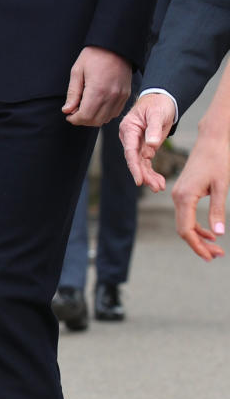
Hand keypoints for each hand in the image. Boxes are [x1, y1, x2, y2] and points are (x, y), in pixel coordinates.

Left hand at [62, 46, 131, 127]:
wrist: (116, 46)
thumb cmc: (96, 55)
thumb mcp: (77, 71)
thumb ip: (72, 93)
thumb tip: (67, 109)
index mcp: (97, 90)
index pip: (85, 116)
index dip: (74, 119)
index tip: (69, 115)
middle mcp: (111, 96)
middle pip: (95, 121)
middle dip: (82, 120)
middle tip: (75, 112)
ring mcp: (120, 97)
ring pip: (106, 119)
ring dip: (94, 118)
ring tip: (86, 107)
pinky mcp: (126, 95)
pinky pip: (115, 113)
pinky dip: (105, 114)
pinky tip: (97, 105)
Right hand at [119, 93, 176, 191]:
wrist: (162, 99)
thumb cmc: (158, 103)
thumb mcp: (157, 114)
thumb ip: (154, 129)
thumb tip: (152, 145)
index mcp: (128, 128)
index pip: (130, 150)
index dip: (134, 166)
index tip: (139, 180)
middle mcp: (129, 138)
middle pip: (135, 160)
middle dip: (144, 175)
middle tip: (155, 187)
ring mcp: (136, 143)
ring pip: (140, 164)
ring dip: (149, 177)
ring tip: (160, 187)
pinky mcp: (144, 147)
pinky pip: (146, 163)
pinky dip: (152, 173)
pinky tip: (159, 182)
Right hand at [170, 129, 229, 259]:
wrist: (211, 141)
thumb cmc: (218, 160)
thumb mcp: (221, 187)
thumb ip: (217, 211)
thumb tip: (219, 234)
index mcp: (184, 196)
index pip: (186, 230)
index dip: (197, 246)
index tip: (210, 257)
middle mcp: (177, 196)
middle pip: (184, 229)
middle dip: (200, 245)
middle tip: (218, 255)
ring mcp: (178, 194)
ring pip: (185, 223)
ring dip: (199, 237)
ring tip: (216, 248)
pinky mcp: (183, 192)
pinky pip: (186, 214)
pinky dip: (197, 226)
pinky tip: (210, 233)